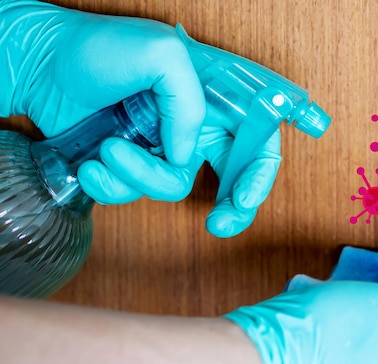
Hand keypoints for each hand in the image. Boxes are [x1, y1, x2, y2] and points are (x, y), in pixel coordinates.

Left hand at [1, 1, 281, 237]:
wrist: (40, 64)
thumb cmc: (98, 46)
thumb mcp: (161, 55)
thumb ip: (188, 105)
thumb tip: (185, 155)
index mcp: (217, 94)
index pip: (258, 138)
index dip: (260, 172)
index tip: (243, 199)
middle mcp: (197, 122)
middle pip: (233, 174)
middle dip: (231, 206)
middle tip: (219, 224)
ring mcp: (165, 145)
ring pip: (175, 185)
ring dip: (142, 177)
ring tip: (109, 150)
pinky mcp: (135, 162)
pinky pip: (138, 191)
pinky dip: (115, 187)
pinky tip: (93, 166)